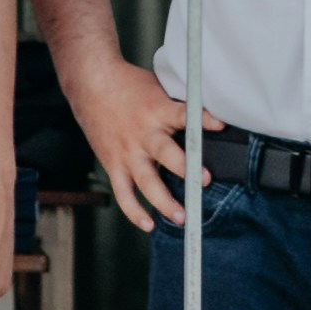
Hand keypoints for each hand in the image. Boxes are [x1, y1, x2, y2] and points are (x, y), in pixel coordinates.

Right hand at [62, 51, 194, 230]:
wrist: (91, 84)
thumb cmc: (129, 86)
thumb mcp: (158, 89)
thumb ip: (178, 108)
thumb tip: (208, 121)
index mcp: (157, 110)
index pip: (183, 115)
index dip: (202, 119)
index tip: (219, 124)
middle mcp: (143, 134)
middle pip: (166, 153)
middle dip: (186, 169)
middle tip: (204, 181)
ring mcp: (127, 152)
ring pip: (146, 182)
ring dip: (164, 202)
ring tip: (181, 217)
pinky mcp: (114, 164)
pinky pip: (124, 193)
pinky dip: (134, 211)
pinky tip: (149, 224)